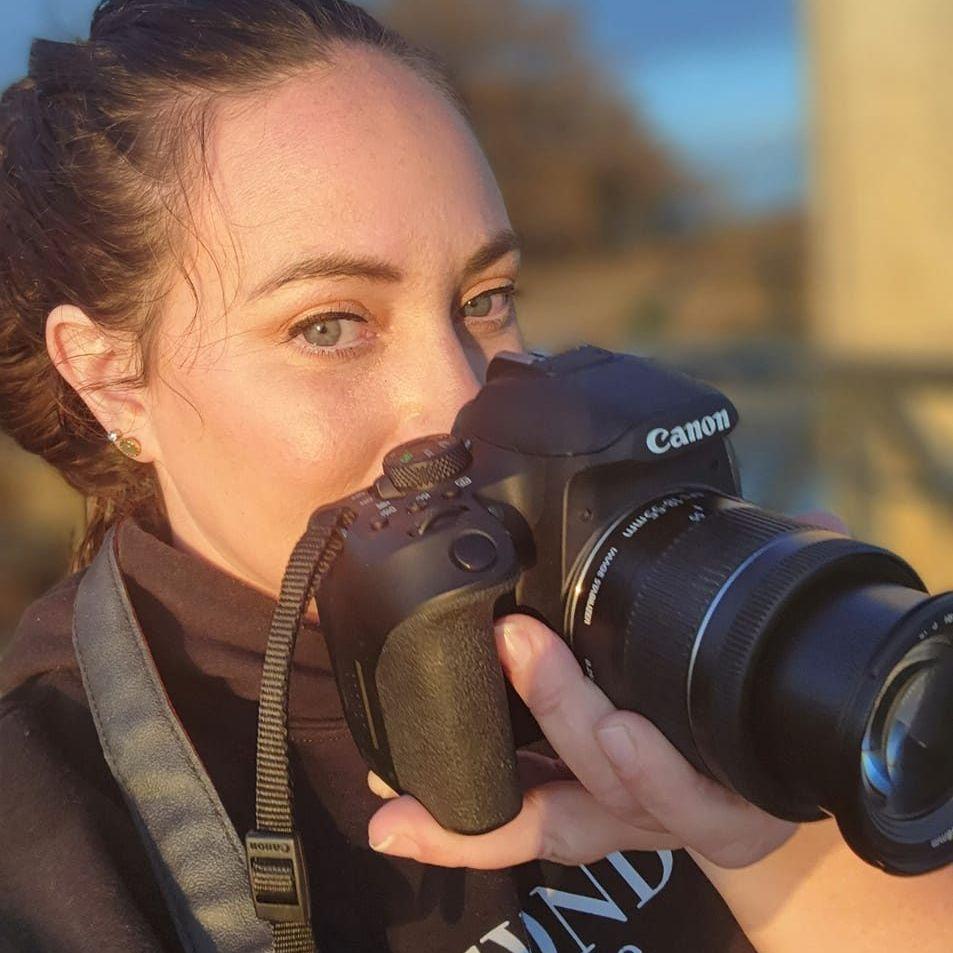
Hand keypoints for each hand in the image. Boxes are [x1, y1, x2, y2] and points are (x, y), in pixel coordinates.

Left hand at [366, 510, 847, 870]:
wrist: (737, 803)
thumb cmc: (742, 734)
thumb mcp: (766, 677)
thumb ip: (786, 599)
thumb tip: (815, 521)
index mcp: (710, 789)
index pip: (681, 784)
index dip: (654, 765)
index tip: (624, 720)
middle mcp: (648, 814)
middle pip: (602, 781)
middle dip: (561, 711)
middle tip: (520, 643)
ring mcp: (598, 820)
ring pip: (540, 819)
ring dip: (473, 805)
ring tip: (402, 793)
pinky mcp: (561, 815)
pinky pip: (505, 827)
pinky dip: (451, 829)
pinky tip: (394, 815)